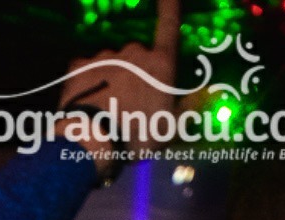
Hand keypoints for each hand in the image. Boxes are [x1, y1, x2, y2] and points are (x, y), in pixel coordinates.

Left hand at [58, 0, 179, 171]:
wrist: (92, 140)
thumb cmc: (137, 135)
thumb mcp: (170, 128)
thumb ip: (187, 107)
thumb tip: (205, 93)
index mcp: (160, 63)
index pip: (169, 25)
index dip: (170, 6)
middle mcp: (134, 52)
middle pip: (136, 56)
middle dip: (133, 73)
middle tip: (127, 104)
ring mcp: (106, 56)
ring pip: (110, 64)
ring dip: (109, 80)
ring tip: (104, 110)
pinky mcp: (80, 66)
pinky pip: (85, 70)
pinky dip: (86, 83)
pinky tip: (85, 103)